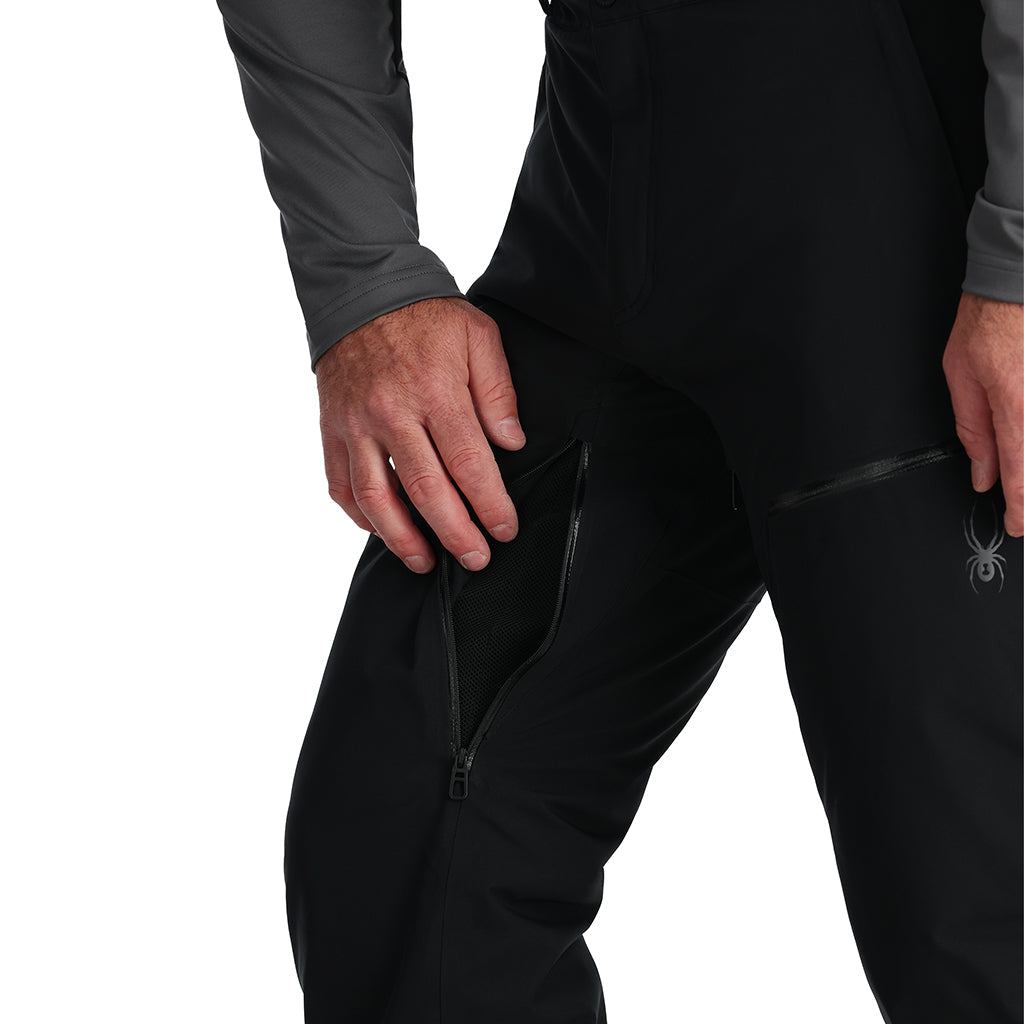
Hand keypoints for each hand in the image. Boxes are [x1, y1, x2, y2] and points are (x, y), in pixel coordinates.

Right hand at [314, 295, 526, 572]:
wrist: (362, 290)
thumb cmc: (426, 316)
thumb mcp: (478, 337)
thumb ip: (497, 393)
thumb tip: (512, 443)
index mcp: (436, 391)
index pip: (469, 463)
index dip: (489, 505)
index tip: (504, 530)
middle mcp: (392, 413)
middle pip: (425, 490)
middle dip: (455, 533)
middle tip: (475, 560)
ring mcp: (356, 424)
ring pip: (376, 497)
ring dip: (401, 538)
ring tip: (425, 562)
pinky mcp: (331, 429)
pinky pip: (340, 484)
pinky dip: (359, 515)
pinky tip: (380, 531)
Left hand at [942, 291, 1023, 536]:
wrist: (1017, 277)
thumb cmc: (989, 318)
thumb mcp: (961, 375)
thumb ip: (972, 427)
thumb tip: (982, 471)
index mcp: (1017, 405)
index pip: (1022, 473)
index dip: (1020, 507)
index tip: (1016, 524)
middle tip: (1022, 507)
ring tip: (1022, 480)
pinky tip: (1021, 446)